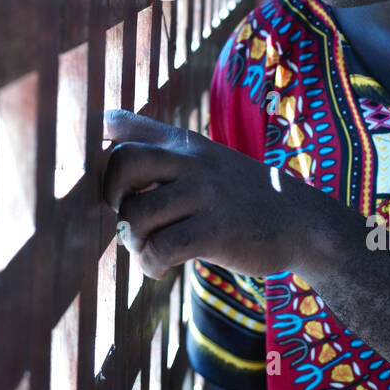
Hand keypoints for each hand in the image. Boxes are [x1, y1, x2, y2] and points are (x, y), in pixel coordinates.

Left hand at [100, 108, 327, 279]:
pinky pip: (161, 248)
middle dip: (110, 194)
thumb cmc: (238, 196)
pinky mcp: (217, 231)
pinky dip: (150, 264)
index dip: (91, 138)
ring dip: (133, 241)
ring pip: (138, 214)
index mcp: (182, 142)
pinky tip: (161, 267)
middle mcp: (192, 161)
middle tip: (126, 214)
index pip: (121, 121)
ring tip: (148, 249)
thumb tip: (100, 147)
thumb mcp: (204, 161)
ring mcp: (205, 194)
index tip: (88, 165)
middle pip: (121, 161)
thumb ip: (160, 153)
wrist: (302, 222)